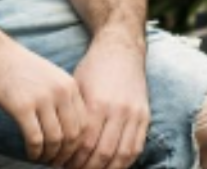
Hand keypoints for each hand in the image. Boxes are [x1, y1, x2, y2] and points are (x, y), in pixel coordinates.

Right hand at [0, 36, 87, 164]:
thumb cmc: (19, 66)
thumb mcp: (50, 75)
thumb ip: (62, 96)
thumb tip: (68, 127)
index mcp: (69, 85)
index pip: (84, 123)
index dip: (78, 143)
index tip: (68, 152)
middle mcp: (60, 92)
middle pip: (72, 134)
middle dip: (66, 153)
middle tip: (57, 162)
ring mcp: (42, 99)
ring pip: (55, 140)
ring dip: (50, 155)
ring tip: (43, 159)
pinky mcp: (22, 107)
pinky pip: (35, 139)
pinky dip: (34, 152)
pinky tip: (31, 154)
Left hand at [61, 37, 149, 168]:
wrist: (120, 49)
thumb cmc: (93, 68)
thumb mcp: (77, 87)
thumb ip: (74, 116)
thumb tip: (62, 145)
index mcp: (96, 103)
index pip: (84, 144)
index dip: (73, 160)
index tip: (63, 164)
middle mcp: (117, 110)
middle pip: (103, 153)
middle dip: (87, 168)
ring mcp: (133, 114)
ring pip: (121, 154)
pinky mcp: (144, 116)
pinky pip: (136, 147)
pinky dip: (124, 162)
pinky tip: (111, 166)